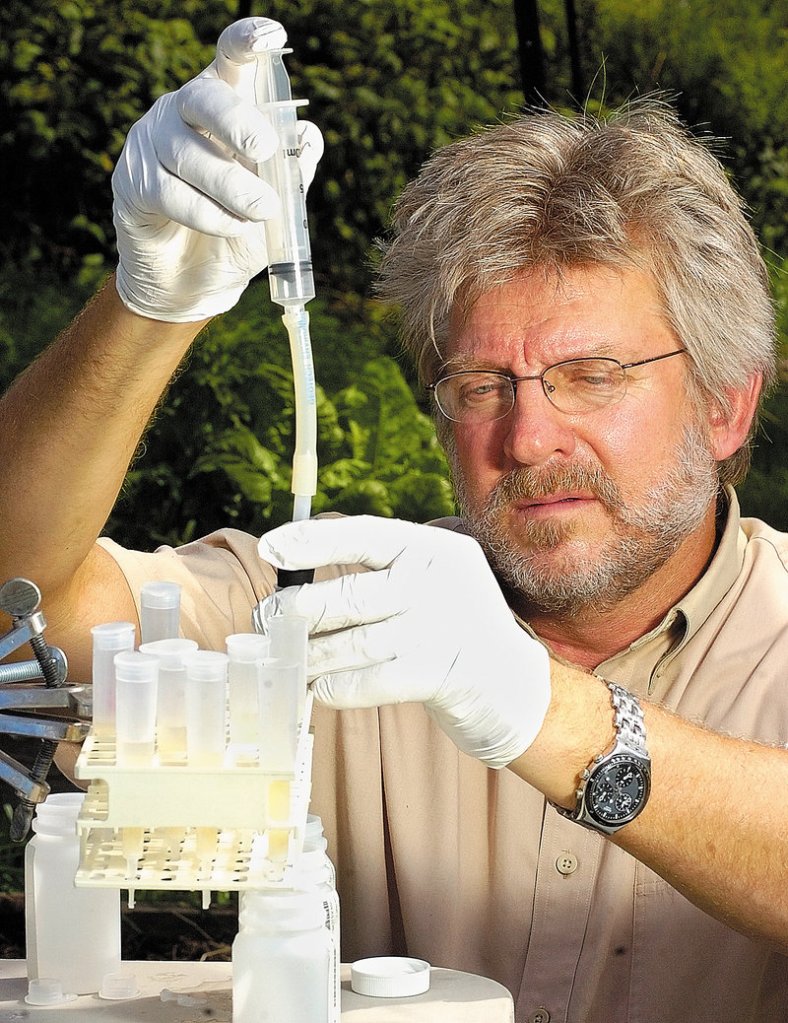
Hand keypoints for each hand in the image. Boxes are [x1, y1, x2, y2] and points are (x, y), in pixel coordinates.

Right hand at [112, 17, 323, 321]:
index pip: (230, 60)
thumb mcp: (276, 205)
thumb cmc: (236, 233)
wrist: (194, 285)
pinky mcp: (133, 183)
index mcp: (222, 106)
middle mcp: (182, 113)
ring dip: (232, 186)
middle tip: (266, 149)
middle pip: (204, 98)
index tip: (271, 38)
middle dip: (238, 121)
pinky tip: (233, 227)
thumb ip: (294, 172)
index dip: (247, 42)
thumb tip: (308, 137)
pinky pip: (171, 192)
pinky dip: (209, 214)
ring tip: (262, 211)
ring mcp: (151, 144)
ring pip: (189, 153)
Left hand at [257, 516, 551, 768]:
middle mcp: (436, 582)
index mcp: (432, 548)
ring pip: (348, 644)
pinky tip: (318, 688)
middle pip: (346, 596)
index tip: (269, 549)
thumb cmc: (455, 625)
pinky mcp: (436, 676)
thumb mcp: (433, 580)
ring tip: (284, 659)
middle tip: (267, 622)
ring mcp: (438, 630)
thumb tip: (300, 579)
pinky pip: (364, 682)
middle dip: (296, 612)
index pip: (362, 536)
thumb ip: (382, 572)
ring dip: (307, 656)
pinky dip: (333, 688)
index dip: (310, 541)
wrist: (514, 684)